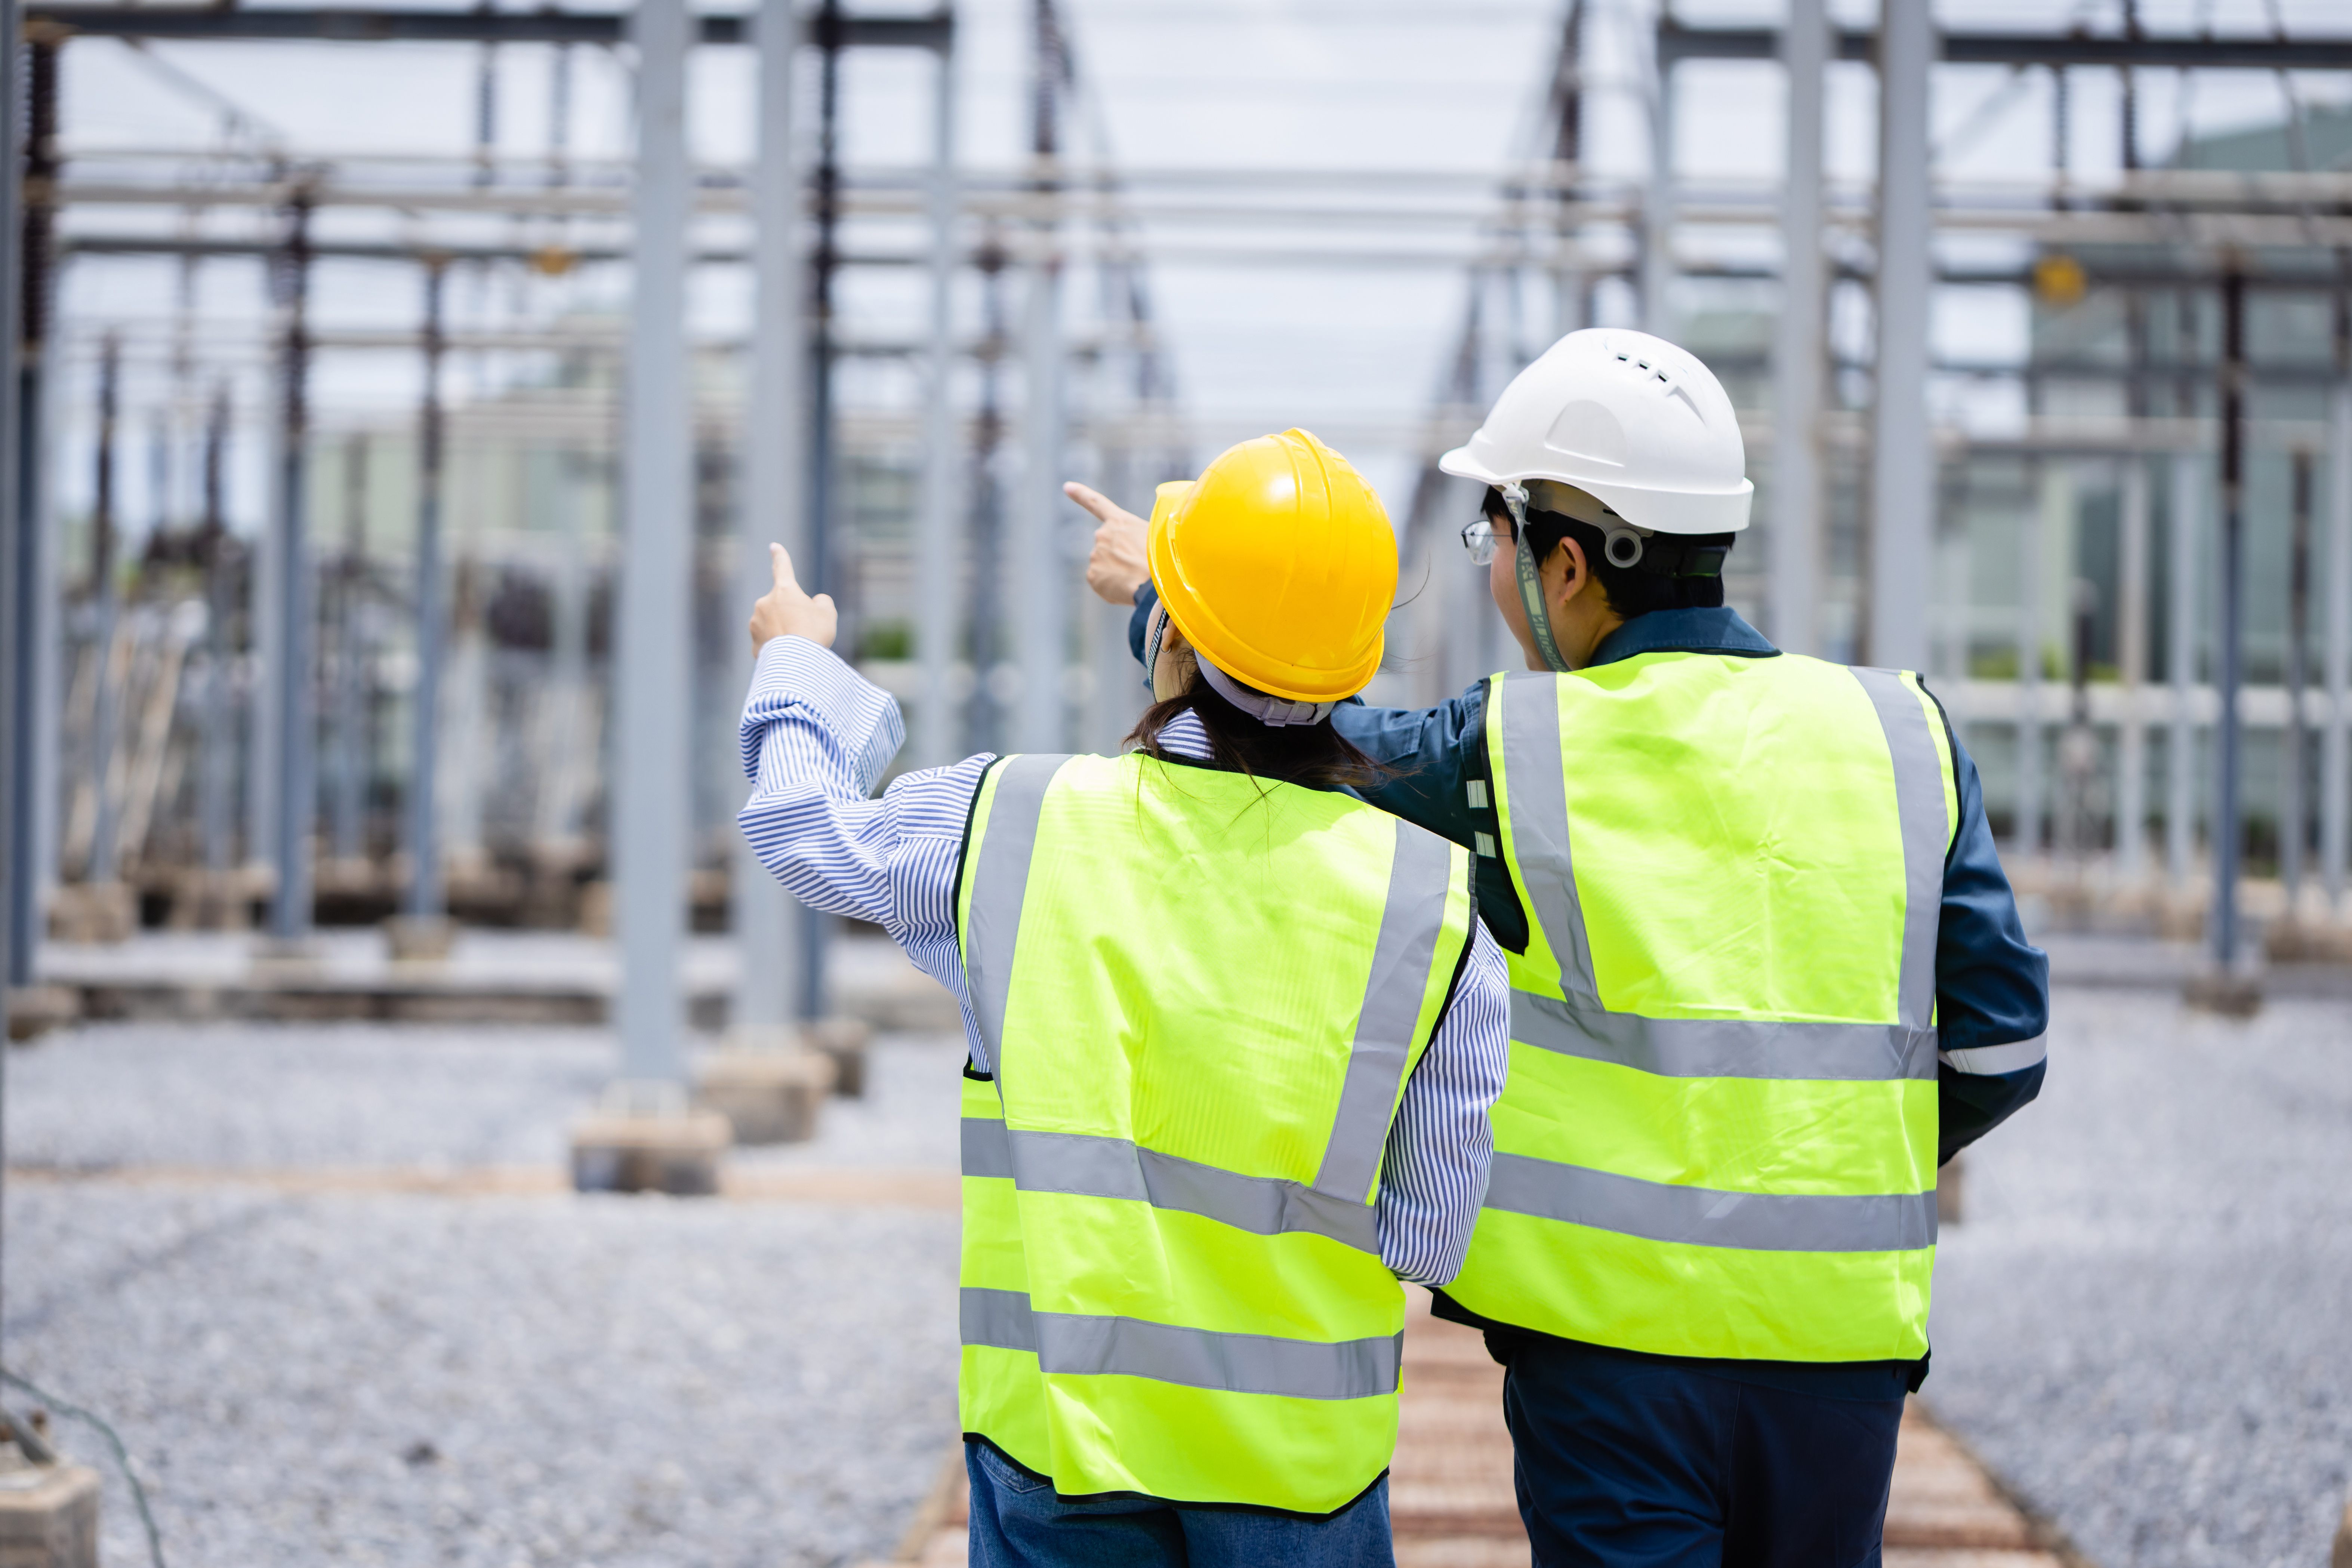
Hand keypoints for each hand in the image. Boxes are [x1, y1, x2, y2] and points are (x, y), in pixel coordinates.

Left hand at [749, 542, 836, 651]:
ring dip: (784, 632)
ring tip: (798, 646)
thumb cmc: (814, 634)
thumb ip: (821, 602)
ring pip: (773, 625)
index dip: (780, 556)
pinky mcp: (754, 643)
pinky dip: (778, 648)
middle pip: (782, 606)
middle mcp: (765, 603)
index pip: (783, 568)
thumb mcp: (828, 614)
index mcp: (784, 590)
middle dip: (792, 616)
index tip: (774, 546)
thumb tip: (813, 603)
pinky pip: (768, 643)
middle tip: (806, 631)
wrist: (796, 664)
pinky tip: (789, 656)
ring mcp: (756, 623)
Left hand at [1066, 481, 1150, 605]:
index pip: (1097, 503)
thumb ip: (1136, 536)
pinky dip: (1112, 587)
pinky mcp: (1092, 575)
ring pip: (1105, 566)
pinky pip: (1102, 582)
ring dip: (1118, 573)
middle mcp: (1102, 535)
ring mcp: (1095, 555)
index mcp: (1119, 521)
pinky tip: (1126, 588)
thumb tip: (1131, 553)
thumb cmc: (1162, 560)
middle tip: (1138, 568)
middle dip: (1118, 557)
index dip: (1081, 494)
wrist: (1154, 584)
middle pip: (1107, 547)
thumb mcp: (1155, 536)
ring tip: (1135, 578)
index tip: (1067, 487)